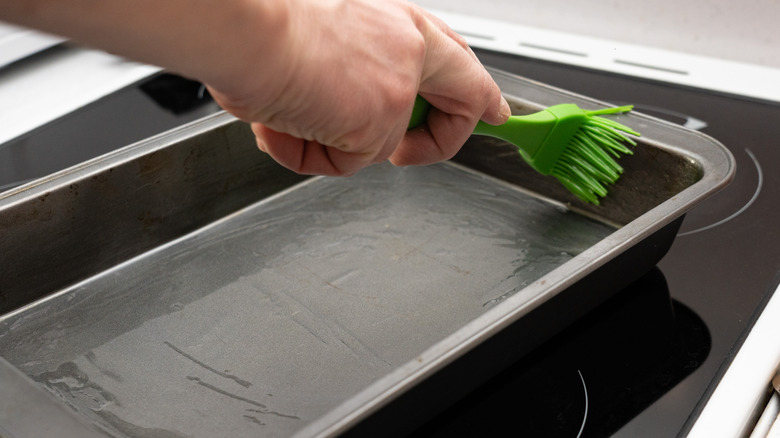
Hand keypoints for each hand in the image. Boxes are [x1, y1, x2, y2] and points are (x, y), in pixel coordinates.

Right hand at [208, 0, 509, 175]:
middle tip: (409, 154)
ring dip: (326, 142)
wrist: (245, 31)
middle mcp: (407, 51)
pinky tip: (285, 124)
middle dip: (438, 141)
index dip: (479, 90)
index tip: (494, 111)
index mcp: (396, 23)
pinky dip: (308, 155)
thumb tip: (336, 108)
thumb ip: (354, 72)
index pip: (457, 60)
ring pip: (380, 145)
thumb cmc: (266, 27)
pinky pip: (348, 164)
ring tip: (289, 114)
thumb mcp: (325, 38)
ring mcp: (397, 88)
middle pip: (460, 104)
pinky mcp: (378, 123)